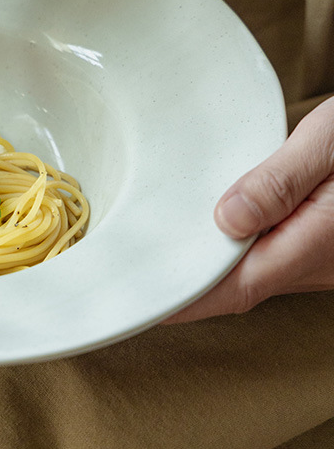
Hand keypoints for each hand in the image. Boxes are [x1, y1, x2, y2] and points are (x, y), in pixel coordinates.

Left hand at [164, 96, 333, 323]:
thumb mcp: (329, 143)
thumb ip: (280, 181)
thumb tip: (227, 219)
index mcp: (316, 241)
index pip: (236, 285)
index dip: (186, 299)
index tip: (143, 305)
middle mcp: (317, 261)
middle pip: (238, 286)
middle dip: (187, 289)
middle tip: (133, 284)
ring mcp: (320, 256)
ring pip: (252, 273)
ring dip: (207, 272)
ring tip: (155, 264)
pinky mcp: (320, 242)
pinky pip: (266, 256)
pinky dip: (230, 253)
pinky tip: (205, 238)